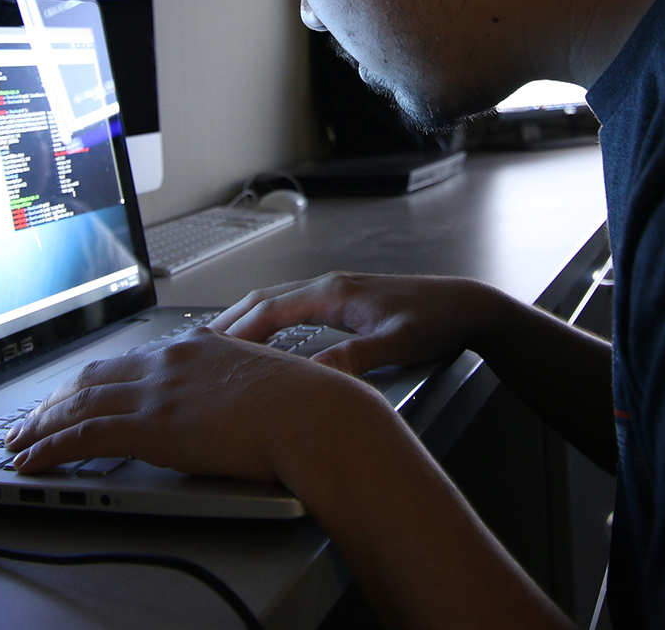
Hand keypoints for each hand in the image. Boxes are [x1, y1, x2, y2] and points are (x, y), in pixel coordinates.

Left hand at [3, 327, 384, 480]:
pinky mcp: (152, 425)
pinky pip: (84, 435)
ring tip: (17, 442)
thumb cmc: (307, 407)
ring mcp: (159, 391)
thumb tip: (232, 408)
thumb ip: (235, 388)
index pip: (128, 360)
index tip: (72, 393)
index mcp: (197, 348)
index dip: (91, 379)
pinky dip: (50, 447)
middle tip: (30, 418)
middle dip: (54, 400)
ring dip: (40, 425)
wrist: (316, 416)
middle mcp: (170, 361)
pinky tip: (32, 460)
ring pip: (78, 404)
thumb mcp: (264, 384)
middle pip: (93, 376)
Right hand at [213, 272, 513, 376]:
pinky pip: (294, 309)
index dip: (237, 331)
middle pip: (265, 300)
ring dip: (247, 320)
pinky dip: (269, 322)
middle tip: (196, 348)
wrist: (467, 307)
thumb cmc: (437, 321)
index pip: (271, 309)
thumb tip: (314, 377)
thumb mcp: (396, 343)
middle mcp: (331, 287)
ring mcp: (337, 292)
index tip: (209, 352)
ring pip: (278, 303)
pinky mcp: (346, 302)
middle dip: (230, 322)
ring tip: (220, 344)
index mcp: (335, 293)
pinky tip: (267, 340)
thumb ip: (355, 358)